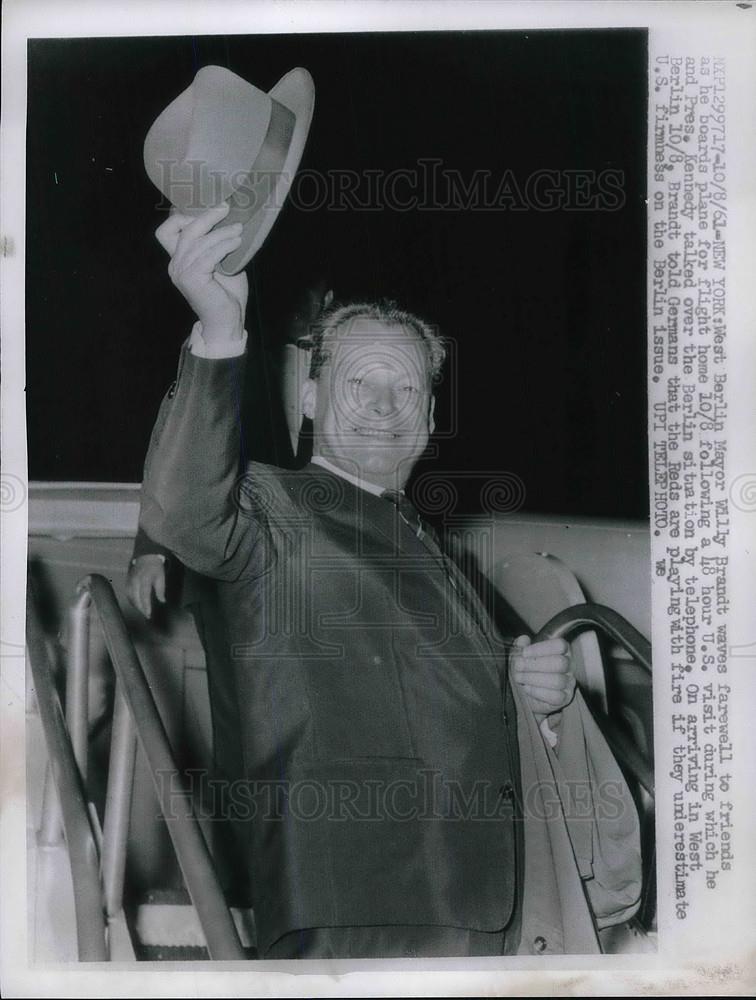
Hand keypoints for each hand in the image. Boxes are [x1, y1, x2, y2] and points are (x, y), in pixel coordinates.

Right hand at [127, 555, 166, 618]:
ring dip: (136, 606)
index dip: (146, 606)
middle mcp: (135, 580)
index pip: (144, 595)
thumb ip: (161, 590)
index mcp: (145, 579)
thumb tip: (162, 601)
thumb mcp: (161, 577)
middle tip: (147, 615)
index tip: (148, 614)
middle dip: (141, 608)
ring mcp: (129, 581)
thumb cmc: (155, 568)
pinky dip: (132, 601)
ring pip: (130, 597)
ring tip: (143, 611)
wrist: (146, 557)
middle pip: (136, 598)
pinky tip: (137, 605)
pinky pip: (128, 594)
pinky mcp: (127, 582)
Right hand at [155, 202, 247, 342]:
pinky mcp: (192, 279)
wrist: (226, 322)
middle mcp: (175, 265)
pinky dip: (224, 245)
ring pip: (199, 241)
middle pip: (184, 230)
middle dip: (206, 216)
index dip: (181, 217)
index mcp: (178, 260)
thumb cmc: (226, 295)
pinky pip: (208, 254)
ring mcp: (181, 272)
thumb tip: (231, 221)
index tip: (207, 211)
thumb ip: (217, 245)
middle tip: (226, 209)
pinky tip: (237, 242)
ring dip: (222, 232)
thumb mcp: (221, 264)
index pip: (165, 231)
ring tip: (239, 229)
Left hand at [511, 635, 575, 720]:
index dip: (541, 648)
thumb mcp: (521, 656)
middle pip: (559, 663)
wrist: (526, 693)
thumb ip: (521, 646)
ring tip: (519, 677)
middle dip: (535, 664)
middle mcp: (569, 665)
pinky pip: (556, 696)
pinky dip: (538, 692)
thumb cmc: (527, 670)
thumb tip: (522, 639)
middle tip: (518, 666)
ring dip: (533, 678)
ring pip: (557, 680)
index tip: (524, 653)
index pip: (559, 645)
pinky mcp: (565, 698)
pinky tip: (527, 688)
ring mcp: (568, 682)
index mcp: (561, 650)